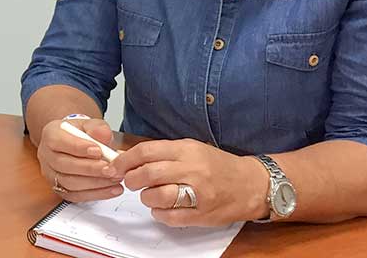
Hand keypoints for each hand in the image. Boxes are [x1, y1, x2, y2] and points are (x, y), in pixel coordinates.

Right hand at [37, 117, 124, 202]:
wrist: (77, 144)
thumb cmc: (81, 134)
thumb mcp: (90, 124)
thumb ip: (98, 128)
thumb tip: (103, 136)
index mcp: (51, 135)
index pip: (58, 142)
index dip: (78, 147)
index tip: (98, 151)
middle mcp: (46, 155)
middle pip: (63, 165)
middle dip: (89, 169)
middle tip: (109, 169)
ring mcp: (51, 174)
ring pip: (69, 183)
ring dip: (95, 183)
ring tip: (114, 178)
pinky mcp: (60, 190)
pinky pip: (76, 196)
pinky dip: (96, 194)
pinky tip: (113, 189)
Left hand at [109, 139, 268, 226]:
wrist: (251, 184)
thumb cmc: (218, 166)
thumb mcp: (192, 149)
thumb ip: (164, 153)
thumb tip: (130, 158)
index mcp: (187, 150)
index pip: (146, 151)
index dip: (125, 160)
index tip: (115, 166)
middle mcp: (192, 169)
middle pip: (148, 174)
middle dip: (132, 179)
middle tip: (130, 182)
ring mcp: (198, 193)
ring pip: (157, 196)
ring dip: (146, 198)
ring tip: (149, 195)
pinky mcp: (202, 214)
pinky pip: (170, 217)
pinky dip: (159, 214)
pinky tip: (162, 209)